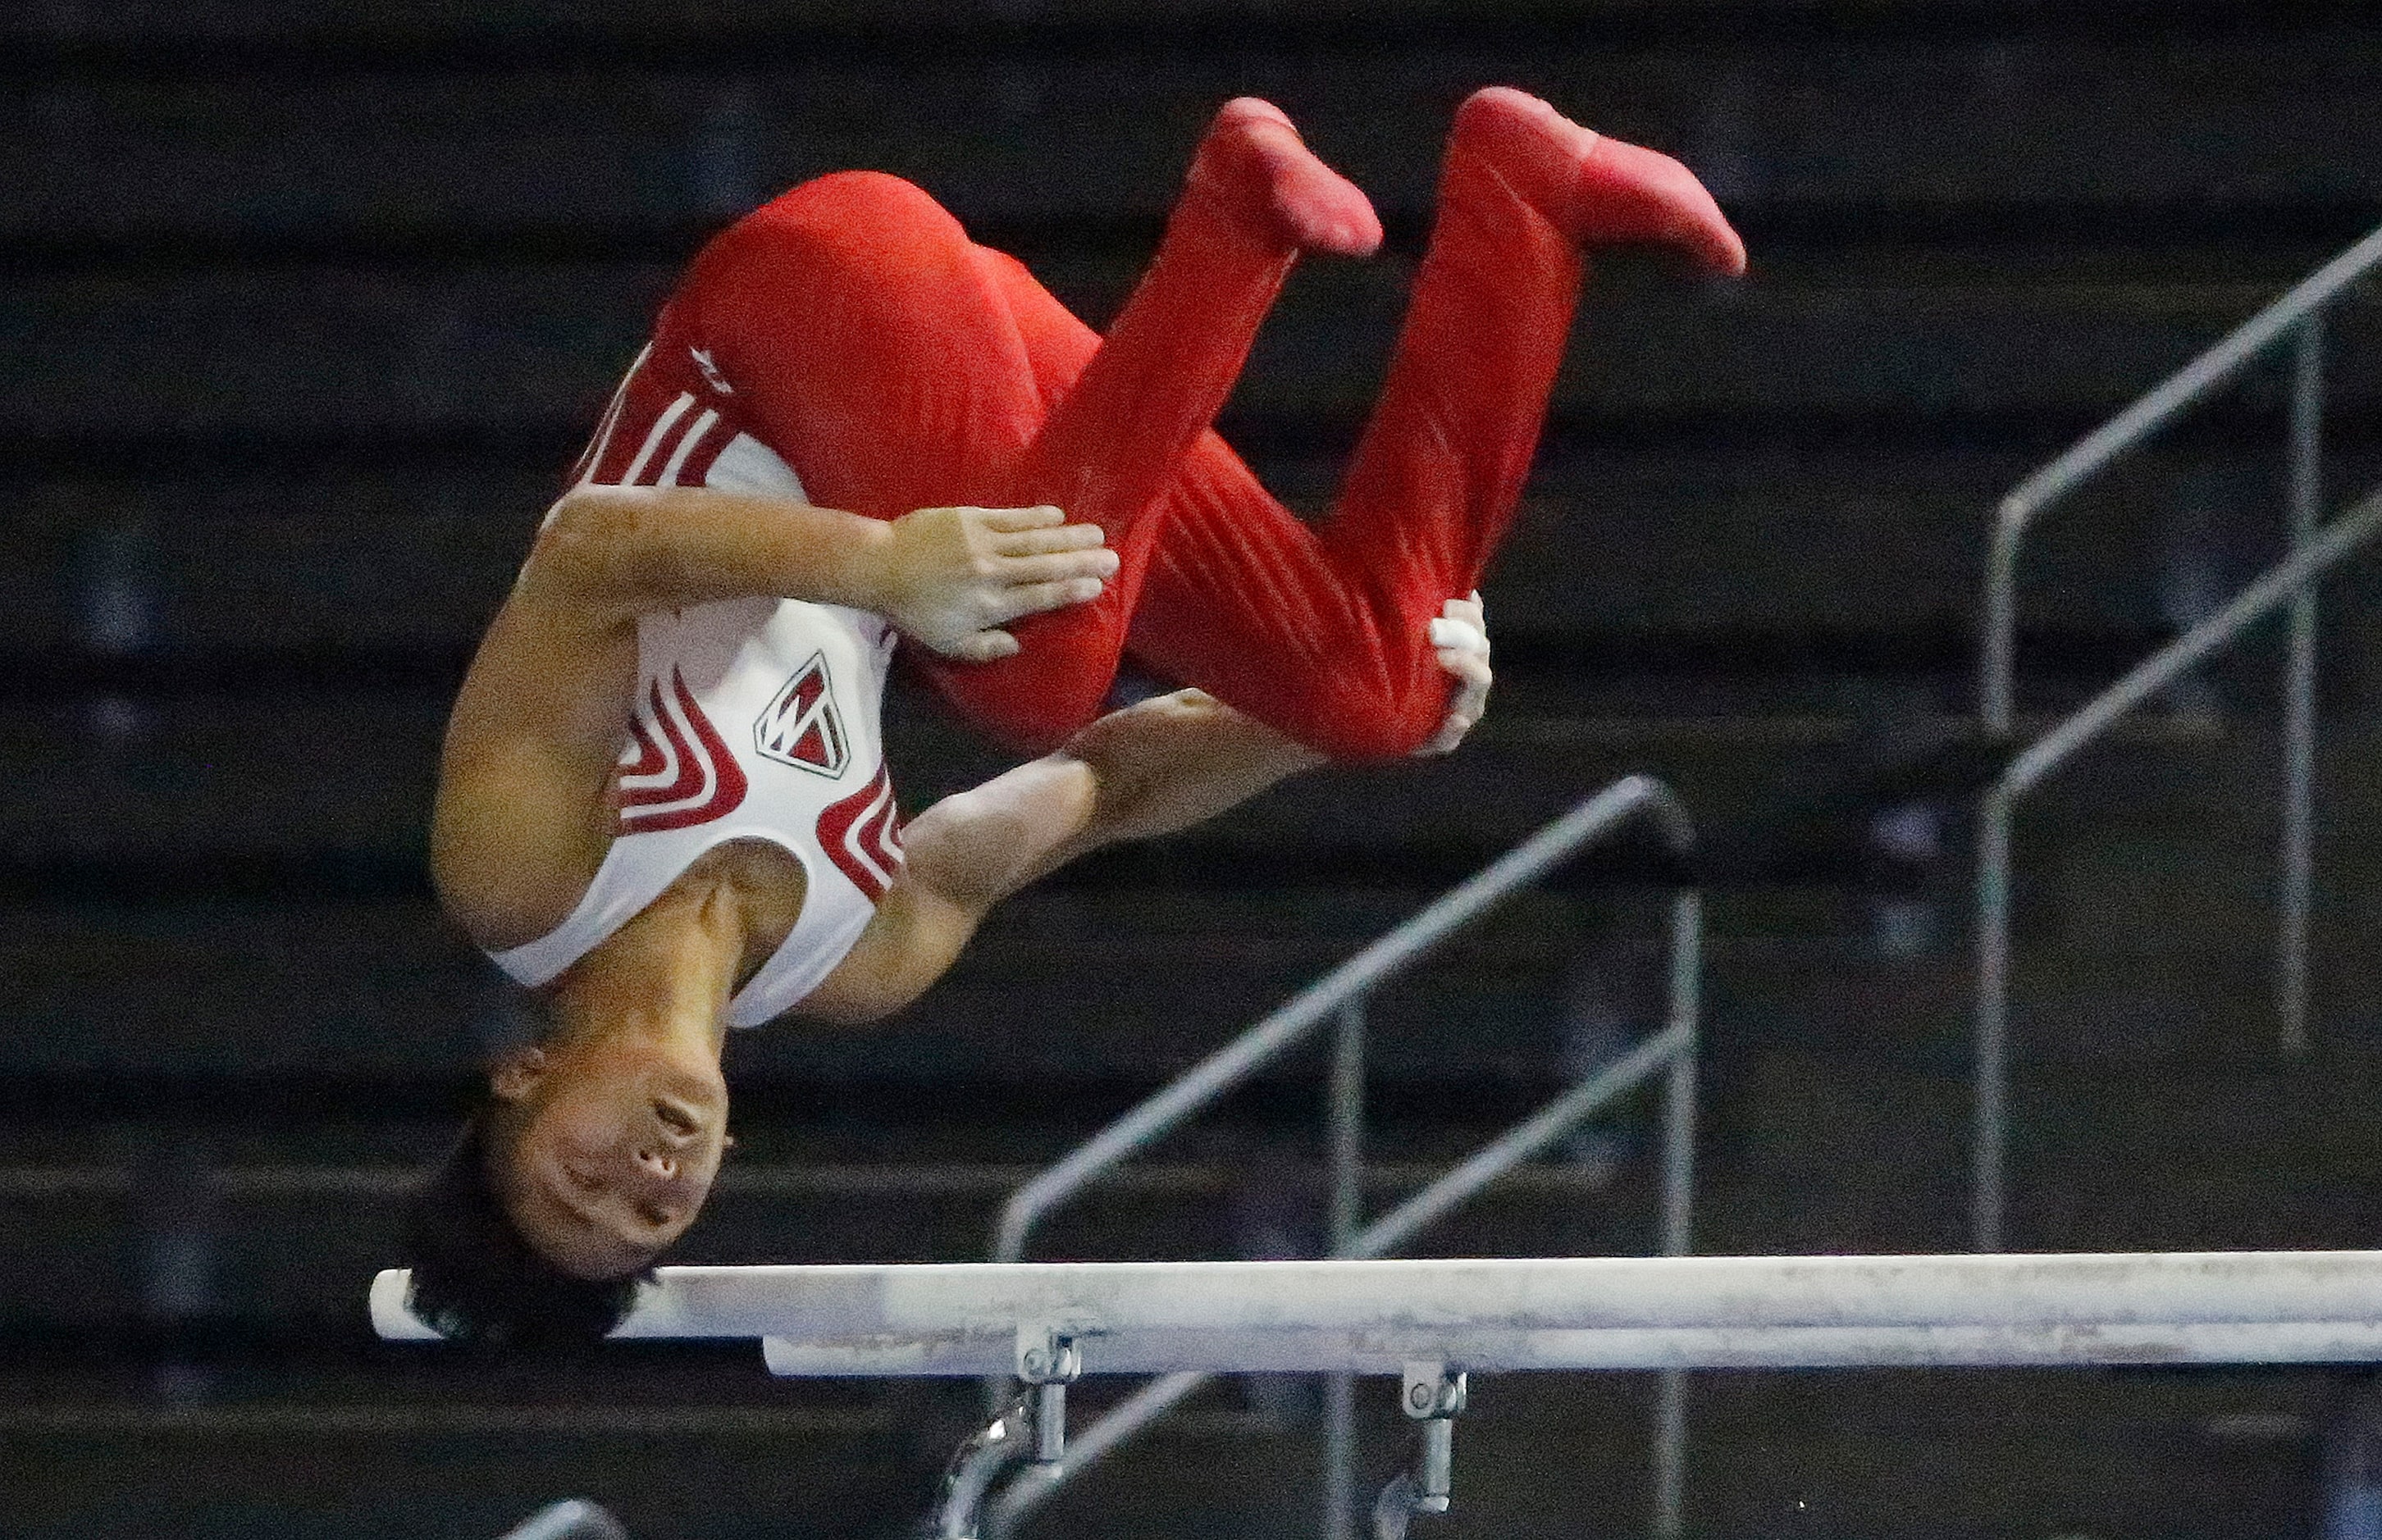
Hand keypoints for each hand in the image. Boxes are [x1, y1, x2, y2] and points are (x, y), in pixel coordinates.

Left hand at [866, 505, 1117, 661]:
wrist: (880, 566)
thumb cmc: (914, 610)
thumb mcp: (947, 643)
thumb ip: (984, 648)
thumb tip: (1016, 646)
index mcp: (989, 607)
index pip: (1040, 597)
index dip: (1071, 591)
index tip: (1097, 586)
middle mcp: (992, 573)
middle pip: (1046, 566)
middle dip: (1082, 562)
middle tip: (1112, 557)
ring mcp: (982, 543)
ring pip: (1034, 540)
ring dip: (1068, 536)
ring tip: (1096, 533)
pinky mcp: (970, 518)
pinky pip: (1011, 517)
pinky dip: (1036, 516)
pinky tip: (1057, 515)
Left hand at [1414, 592, 1490, 755]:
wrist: (1381, 718)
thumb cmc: (1404, 674)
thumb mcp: (1416, 644)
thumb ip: (1445, 623)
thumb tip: (1469, 591)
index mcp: (1466, 653)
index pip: (1476, 628)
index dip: (1468, 615)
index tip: (1445, 606)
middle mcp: (1471, 680)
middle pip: (1480, 654)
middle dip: (1461, 639)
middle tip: (1432, 629)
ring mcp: (1464, 710)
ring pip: (1476, 690)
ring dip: (1464, 671)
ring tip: (1442, 659)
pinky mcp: (1445, 739)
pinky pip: (1452, 737)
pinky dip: (1453, 728)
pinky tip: (1454, 719)